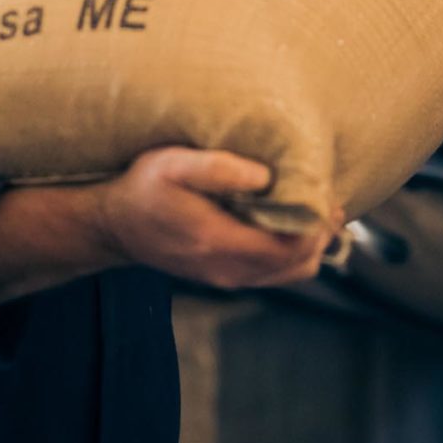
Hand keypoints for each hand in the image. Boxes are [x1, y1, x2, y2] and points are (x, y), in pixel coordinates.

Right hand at [92, 146, 340, 289]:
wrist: (115, 225)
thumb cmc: (144, 188)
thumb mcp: (171, 164)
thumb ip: (218, 168)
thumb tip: (267, 177)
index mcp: (220, 243)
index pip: (291, 248)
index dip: (317, 222)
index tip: (324, 189)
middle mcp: (230, 270)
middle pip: (300, 264)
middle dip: (320, 231)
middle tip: (327, 193)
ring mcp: (229, 278)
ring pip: (292, 272)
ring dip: (310, 240)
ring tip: (313, 204)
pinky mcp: (227, 275)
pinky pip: (276, 271)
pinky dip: (293, 248)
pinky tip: (291, 219)